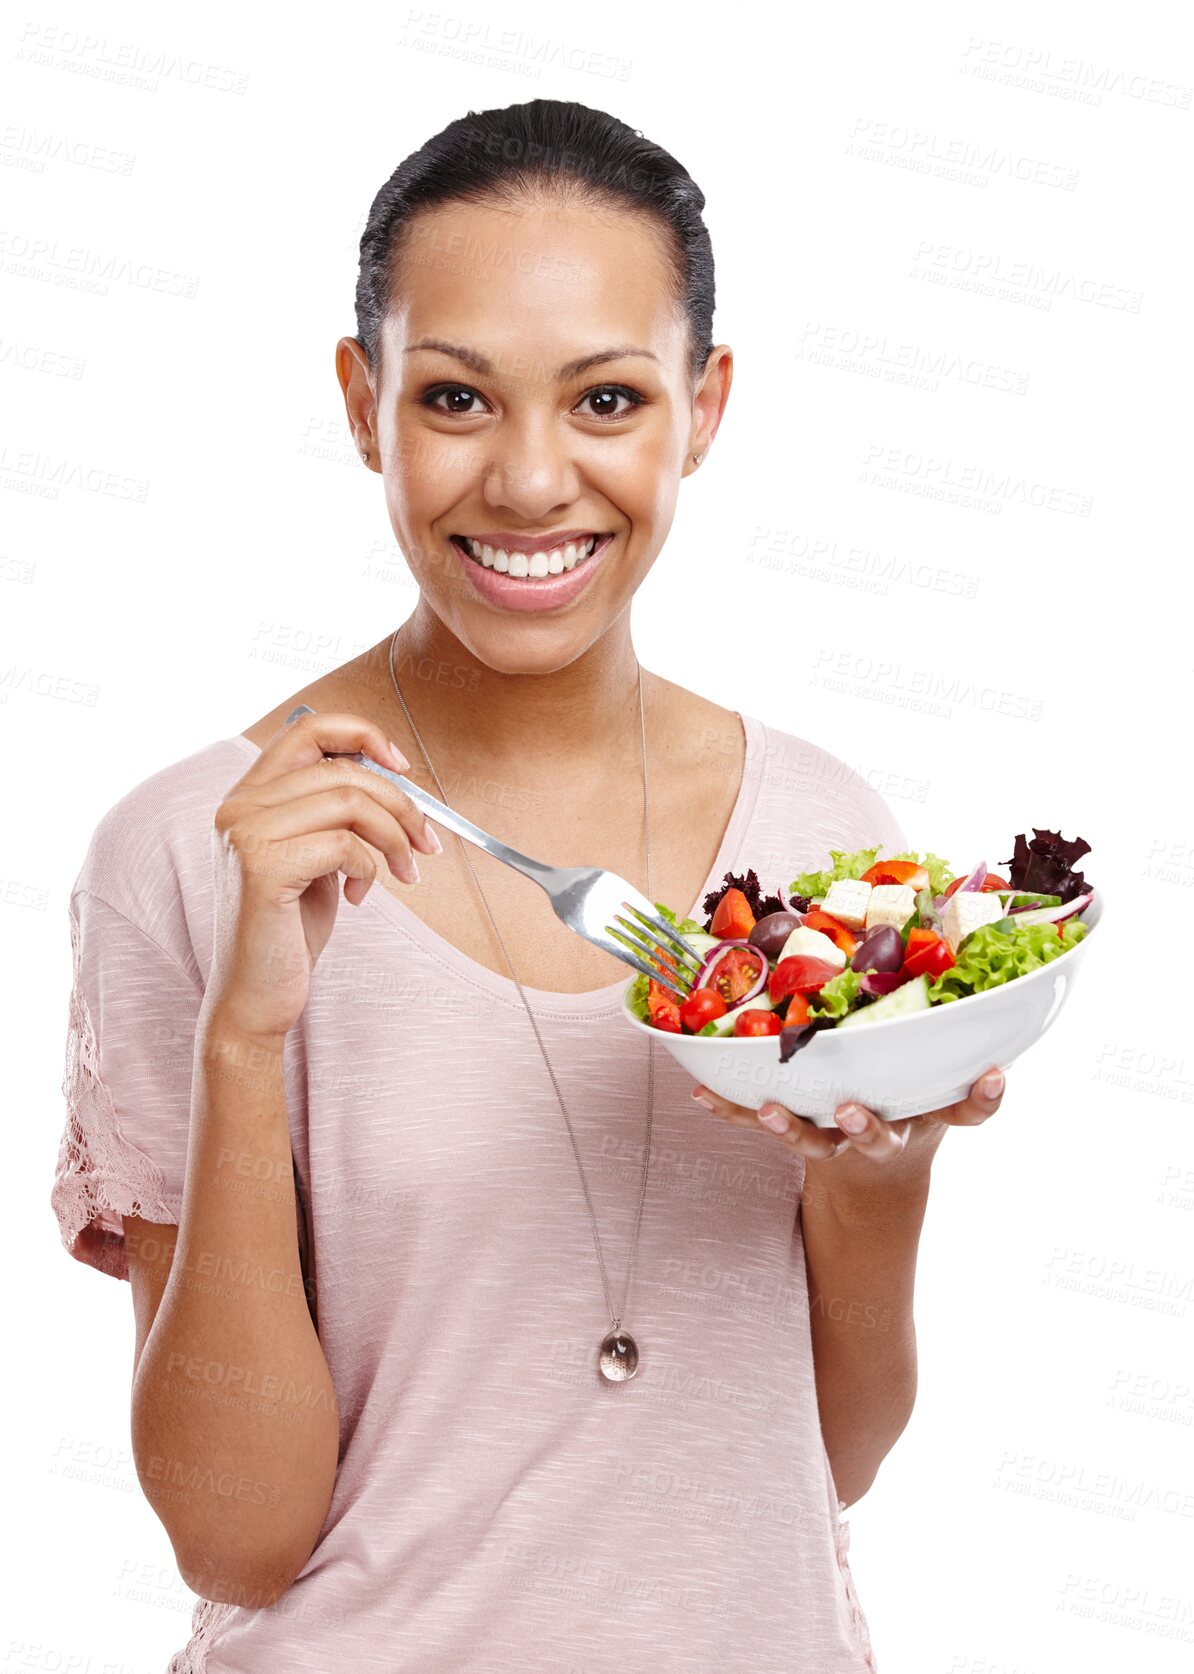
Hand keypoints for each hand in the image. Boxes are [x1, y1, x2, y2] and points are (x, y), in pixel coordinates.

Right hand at [205, 709, 441, 1040]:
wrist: (255, 996)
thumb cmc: (288, 931)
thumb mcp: (315, 858)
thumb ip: (335, 815)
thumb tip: (394, 780)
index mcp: (249, 796)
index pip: (308, 728)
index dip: (363, 735)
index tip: (402, 766)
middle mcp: (239, 806)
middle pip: (343, 770)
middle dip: (401, 804)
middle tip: (425, 844)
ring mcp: (245, 833)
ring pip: (350, 802)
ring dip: (394, 838)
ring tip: (401, 874)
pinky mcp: (262, 867)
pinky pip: (344, 844)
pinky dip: (370, 870)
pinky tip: (359, 897)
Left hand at [689, 1067, 1005, 1187]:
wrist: (878, 1176)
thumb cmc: (911, 1105)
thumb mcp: (938, 1082)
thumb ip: (951, 1048)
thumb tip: (976, 980)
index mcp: (925, 1114)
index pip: (966, 1110)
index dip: (982, 1097)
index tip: (993, 1075)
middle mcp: (883, 1135)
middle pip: (877, 1136)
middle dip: (864, 1125)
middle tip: (852, 1110)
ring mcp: (837, 1142)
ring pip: (815, 1143)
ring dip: (792, 1127)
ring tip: (772, 1110)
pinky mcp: (799, 1138)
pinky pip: (762, 1124)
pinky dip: (733, 1110)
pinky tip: (702, 1092)